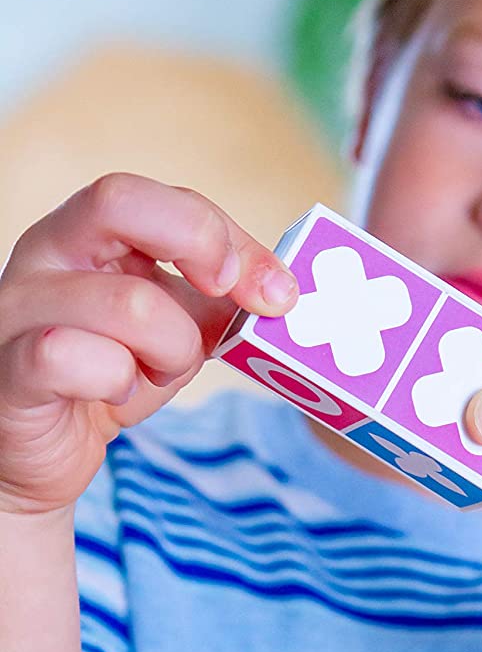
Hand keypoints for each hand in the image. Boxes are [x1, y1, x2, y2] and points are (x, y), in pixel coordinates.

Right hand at [0, 173, 297, 516]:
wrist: (48, 452)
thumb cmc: (109, 375)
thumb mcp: (177, 327)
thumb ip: (221, 299)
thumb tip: (285, 289)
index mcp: (93, 231)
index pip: (170, 201)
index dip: (234, 240)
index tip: (279, 293)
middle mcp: (47, 250)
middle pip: (118, 199)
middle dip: (202, 246)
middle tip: (230, 298)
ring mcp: (20, 305)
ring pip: (125, 302)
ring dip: (171, 349)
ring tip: (155, 372)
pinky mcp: (10, 365)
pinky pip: (72, 357)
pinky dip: (115, 382)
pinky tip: (112, 395)